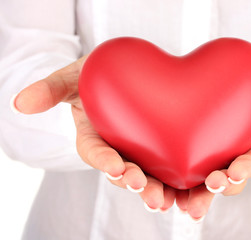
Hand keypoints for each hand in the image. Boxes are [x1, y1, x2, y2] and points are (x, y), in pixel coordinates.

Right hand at [12, 56, 175, 210]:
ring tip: (167, 200)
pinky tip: (191, 190)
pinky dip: (178, 180)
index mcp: (94, 136)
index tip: (115, 167)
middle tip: (147, 192)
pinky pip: (170, 165)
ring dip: (157, 190)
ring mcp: (138, 151)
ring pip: (147, 176)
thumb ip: (50, 88)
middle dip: (134, 183)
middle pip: (124, 172)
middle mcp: (116, 149)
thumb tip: (19, 103)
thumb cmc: (95, 75)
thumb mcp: (73, 76)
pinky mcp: (159, 148)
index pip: (95, 152)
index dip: (103, 160)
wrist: (121, 75)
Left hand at [176, 55, 250, 219]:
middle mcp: (236, 155)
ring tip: (171, 203)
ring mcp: (216, 151)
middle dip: (212, 192)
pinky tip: (154, 178)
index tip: (233, 174)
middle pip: (224, 180)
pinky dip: (169, 172)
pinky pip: (181, 159)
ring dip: (187, 192)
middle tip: (197, 201)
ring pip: (200, 177)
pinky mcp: (196, 143)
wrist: (250, 78)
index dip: (245, 170)